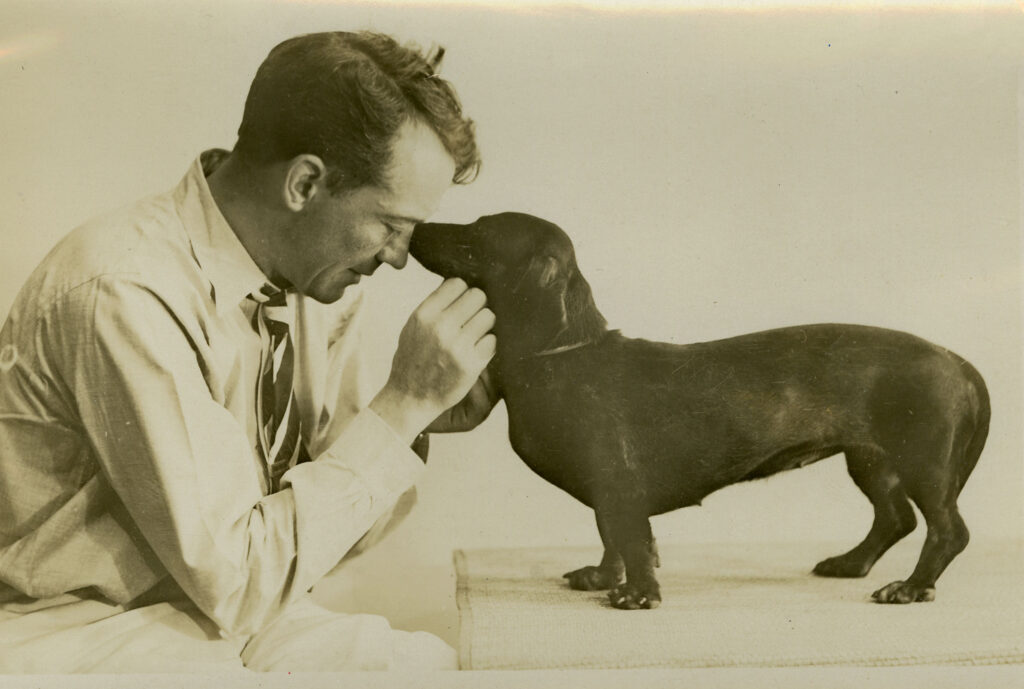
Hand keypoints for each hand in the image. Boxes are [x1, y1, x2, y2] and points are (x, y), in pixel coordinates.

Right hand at [370, 278, 495, 442]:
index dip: (463, 293)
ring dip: (485, 326)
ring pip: (489, 316)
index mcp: (424, 314)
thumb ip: (436, 306)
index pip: (457, 284)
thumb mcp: (414, 326)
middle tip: (472, 320)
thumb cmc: (413, 360)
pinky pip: (493, 341)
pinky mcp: (471, 364)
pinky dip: (488, 346)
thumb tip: (462, 284)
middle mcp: (440, 327)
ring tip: (474, 337)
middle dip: (478, 306)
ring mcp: (457, 346)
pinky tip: (476, 353)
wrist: (409, 398)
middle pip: (478, 296)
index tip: (461, 305)